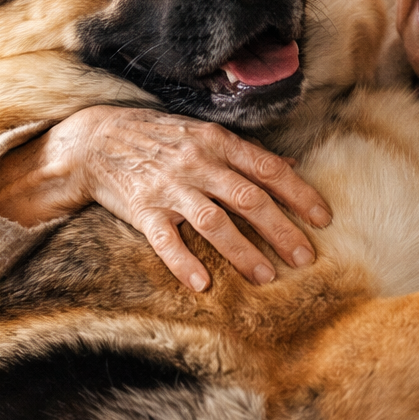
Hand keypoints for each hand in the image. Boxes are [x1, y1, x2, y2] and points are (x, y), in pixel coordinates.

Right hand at [0, 106, 331, 289]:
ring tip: (267, 276)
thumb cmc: (158, 137)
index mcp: (217, 143)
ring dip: (243, 252)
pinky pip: (166, 241)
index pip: (268, 169)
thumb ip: (245, 153)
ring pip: (214, 222)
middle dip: (281, 230)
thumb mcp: (204, 134)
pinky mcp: (143, 210)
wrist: (95, 138)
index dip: (299, 194)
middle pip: (249, 199)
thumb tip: (290, 165)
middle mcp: (197, 164)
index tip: (323, 219)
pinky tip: (203, 285)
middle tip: (305, 257)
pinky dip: (184, 263)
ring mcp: (169, 188)